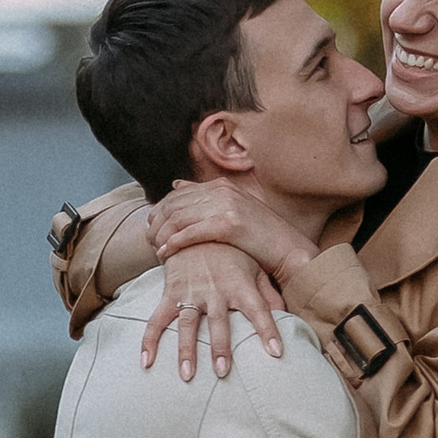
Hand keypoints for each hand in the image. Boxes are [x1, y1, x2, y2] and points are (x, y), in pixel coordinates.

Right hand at [140, 240, 286, 381]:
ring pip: (187, 324)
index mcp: (240, 284)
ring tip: (187, 375)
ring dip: (186, 350)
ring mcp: (191, 291)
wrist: (195, 226)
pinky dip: (150, 340)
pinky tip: (147, 362)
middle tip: (223, 373)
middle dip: (220, 347)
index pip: (259, 310)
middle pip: (218, 323)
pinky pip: (157, 319)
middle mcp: (216, 290)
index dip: (269, 330)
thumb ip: (268, 293)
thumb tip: (288, 315)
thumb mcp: (254, 267)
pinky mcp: (171, 292)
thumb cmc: (231, 252)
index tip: (277, 352)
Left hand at [149, 181, 311, 280]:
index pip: (177, 193)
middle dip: (156, 223)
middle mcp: (222, 191)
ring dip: (161, 235)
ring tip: (155, 249)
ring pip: (178, 218)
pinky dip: (173, 244)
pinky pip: (190, 233)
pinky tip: (166, 253)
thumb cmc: (261, 236)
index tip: (150, 226)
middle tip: (148, 239)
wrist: (290, 249)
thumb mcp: (233, 209)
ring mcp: (226, 206)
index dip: (159, 209)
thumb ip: (205, 196)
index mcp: (221, 185)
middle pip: (174, 204)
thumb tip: (176, 184)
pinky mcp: (229, 224)